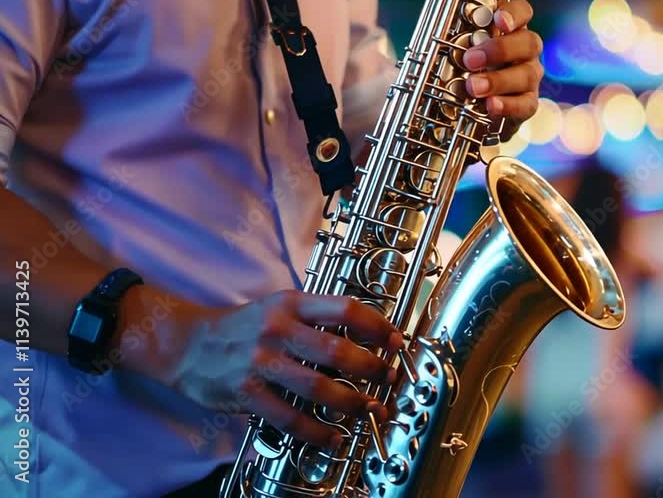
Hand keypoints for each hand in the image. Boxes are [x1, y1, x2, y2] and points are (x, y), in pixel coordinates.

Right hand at [170, 290, 401, 448]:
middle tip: (388, 379)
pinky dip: (316, 431)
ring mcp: (261, 362)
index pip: (345, 309)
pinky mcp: (247, 393)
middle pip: (337, 350)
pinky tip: (333, 437)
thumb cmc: (242, 327)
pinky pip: (289, 417)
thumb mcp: (280, 307)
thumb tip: (366, 335)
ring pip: (318, 387)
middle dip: (371, 368)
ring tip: (370, 409)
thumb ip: (317, 317)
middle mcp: (278, 330)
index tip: (396, 341)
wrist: (187, 344)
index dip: (377, 326)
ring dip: (351, 402)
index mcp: (291, 304)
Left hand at [426, 0, 543, 140]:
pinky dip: (508, 105)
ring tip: (472, 87)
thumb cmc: (463, 62)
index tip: (498, 20)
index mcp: (509, 28)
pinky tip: (489, 106)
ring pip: (526, 75)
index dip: (514, 14)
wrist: (463, 105)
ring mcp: (528, 78)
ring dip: (499, 80)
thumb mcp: (450, 32)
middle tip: (470, 59)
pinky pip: (526, 105)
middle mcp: (524, 51)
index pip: (523, 11)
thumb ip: (447, 3)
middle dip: (500, 50)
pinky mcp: (524, 105)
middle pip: (529, 42)